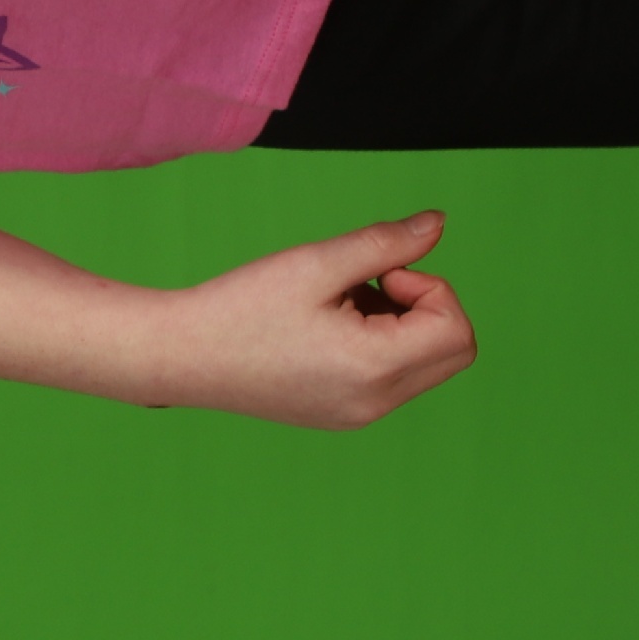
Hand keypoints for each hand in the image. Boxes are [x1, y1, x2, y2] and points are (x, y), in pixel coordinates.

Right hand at [154, 212, 478, 426]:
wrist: (182, 356)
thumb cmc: (242, 306)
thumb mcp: (316, 263)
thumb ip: (385, 242)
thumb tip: (437, 224)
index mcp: (374, 369)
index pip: (456, 328)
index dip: (429, 285)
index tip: (377, 273)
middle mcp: (375, 403)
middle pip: (452, 350)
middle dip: (425, 306)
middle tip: (367, 285)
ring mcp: (359, 415)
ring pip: (424, 363)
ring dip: (400, 324)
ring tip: (336, 305)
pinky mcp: (343, 415)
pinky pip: (393, 378)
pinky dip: (379, 345)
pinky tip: (326, 328)